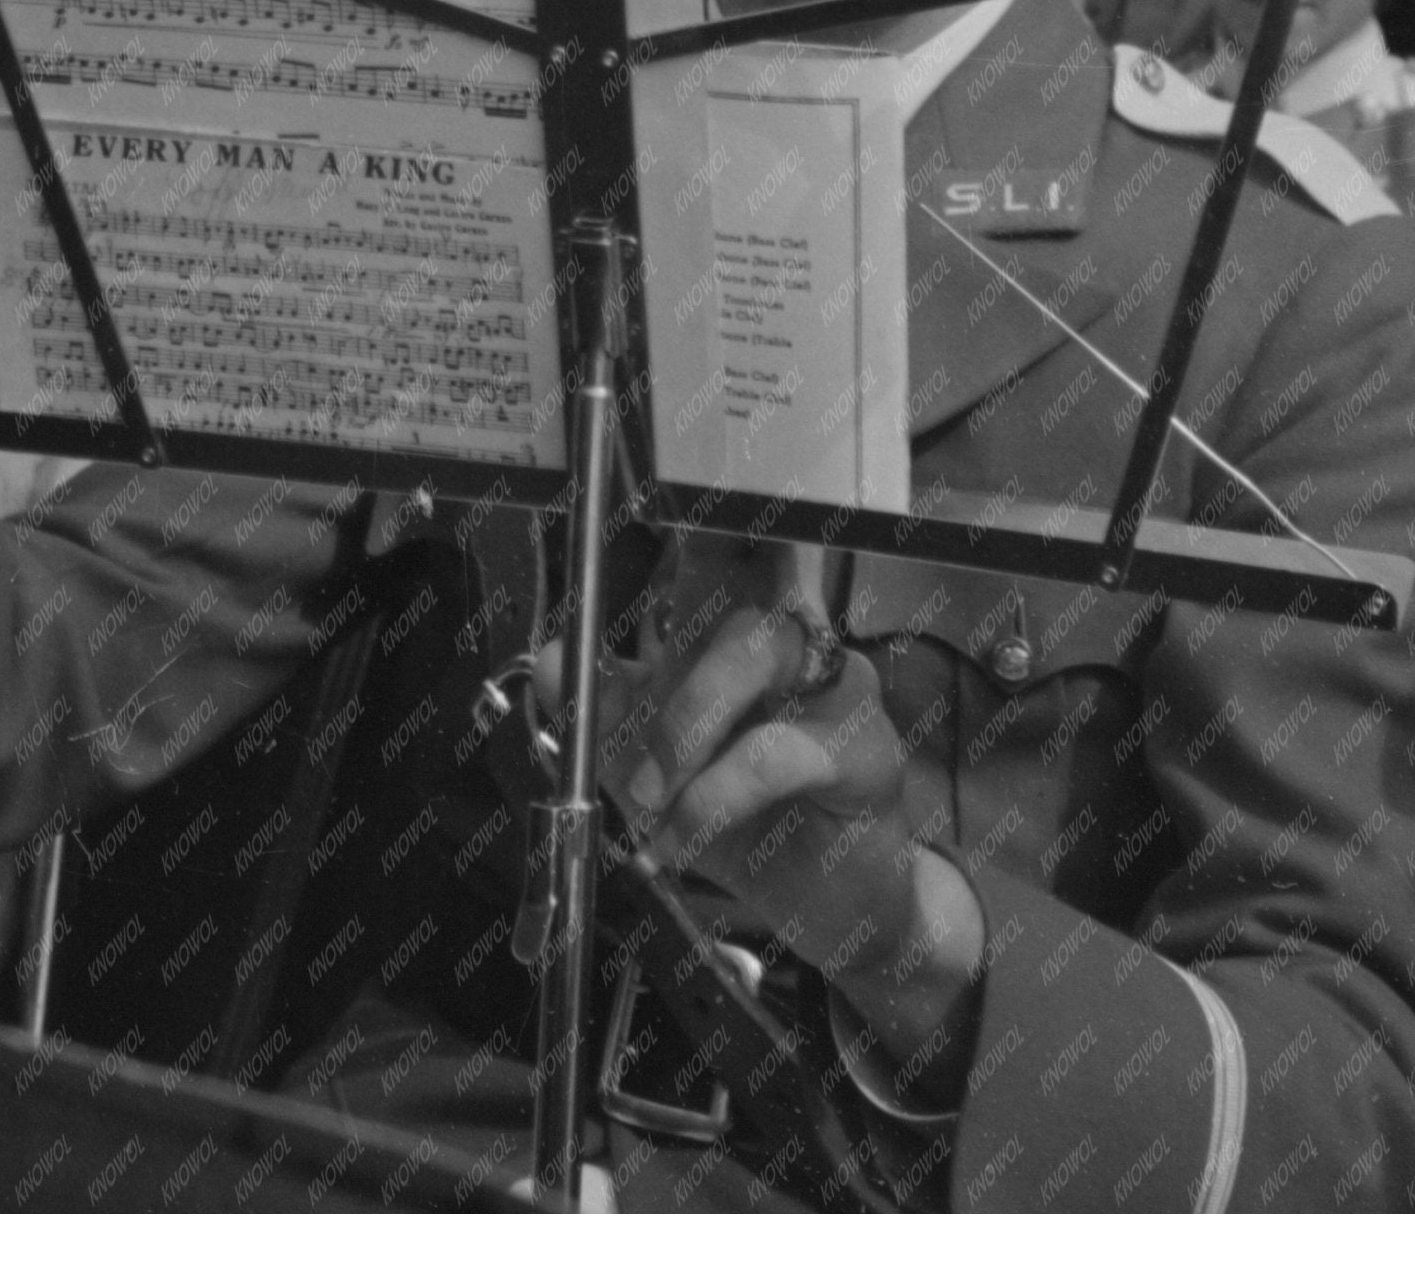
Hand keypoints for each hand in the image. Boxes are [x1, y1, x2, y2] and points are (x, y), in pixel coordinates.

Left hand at [613, 538, 985, 1088]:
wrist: (828, 912)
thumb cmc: (751, 827)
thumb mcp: (656, 777)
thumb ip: (608, 720)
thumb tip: (551, 659)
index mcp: (735, 640)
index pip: (715, 556)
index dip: (689, 522)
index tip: (646, 502)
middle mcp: (788, 645)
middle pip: (735, 581)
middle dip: (679, 617)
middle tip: (633, 703)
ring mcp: (833, 688)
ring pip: (752, 650)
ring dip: (683, 722)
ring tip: (650, 793)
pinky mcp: (863, 751)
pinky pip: (775, 750)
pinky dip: (714, 794)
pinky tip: (683, 834)